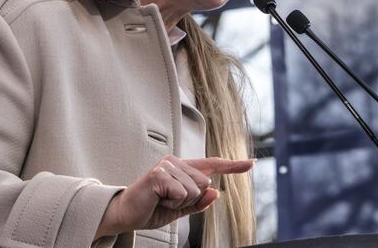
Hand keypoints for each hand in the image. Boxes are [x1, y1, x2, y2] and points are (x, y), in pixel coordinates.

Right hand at [94, 155, 253, 238]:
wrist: (126, 215)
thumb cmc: (151, 209)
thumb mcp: (180, 209)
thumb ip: (198, 202)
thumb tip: (216, 191)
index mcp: (182, 168)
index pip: (212, 165)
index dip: (233, 166)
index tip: (251, 163)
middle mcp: (176, 162)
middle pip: (205, 183)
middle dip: (190, 199)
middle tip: (168, 201)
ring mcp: (167, 165)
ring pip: (195, 189)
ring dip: (180, 202)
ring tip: (161, 200)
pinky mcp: (159, 174)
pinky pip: (182, 192)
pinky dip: (172, 202)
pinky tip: (158, 199)